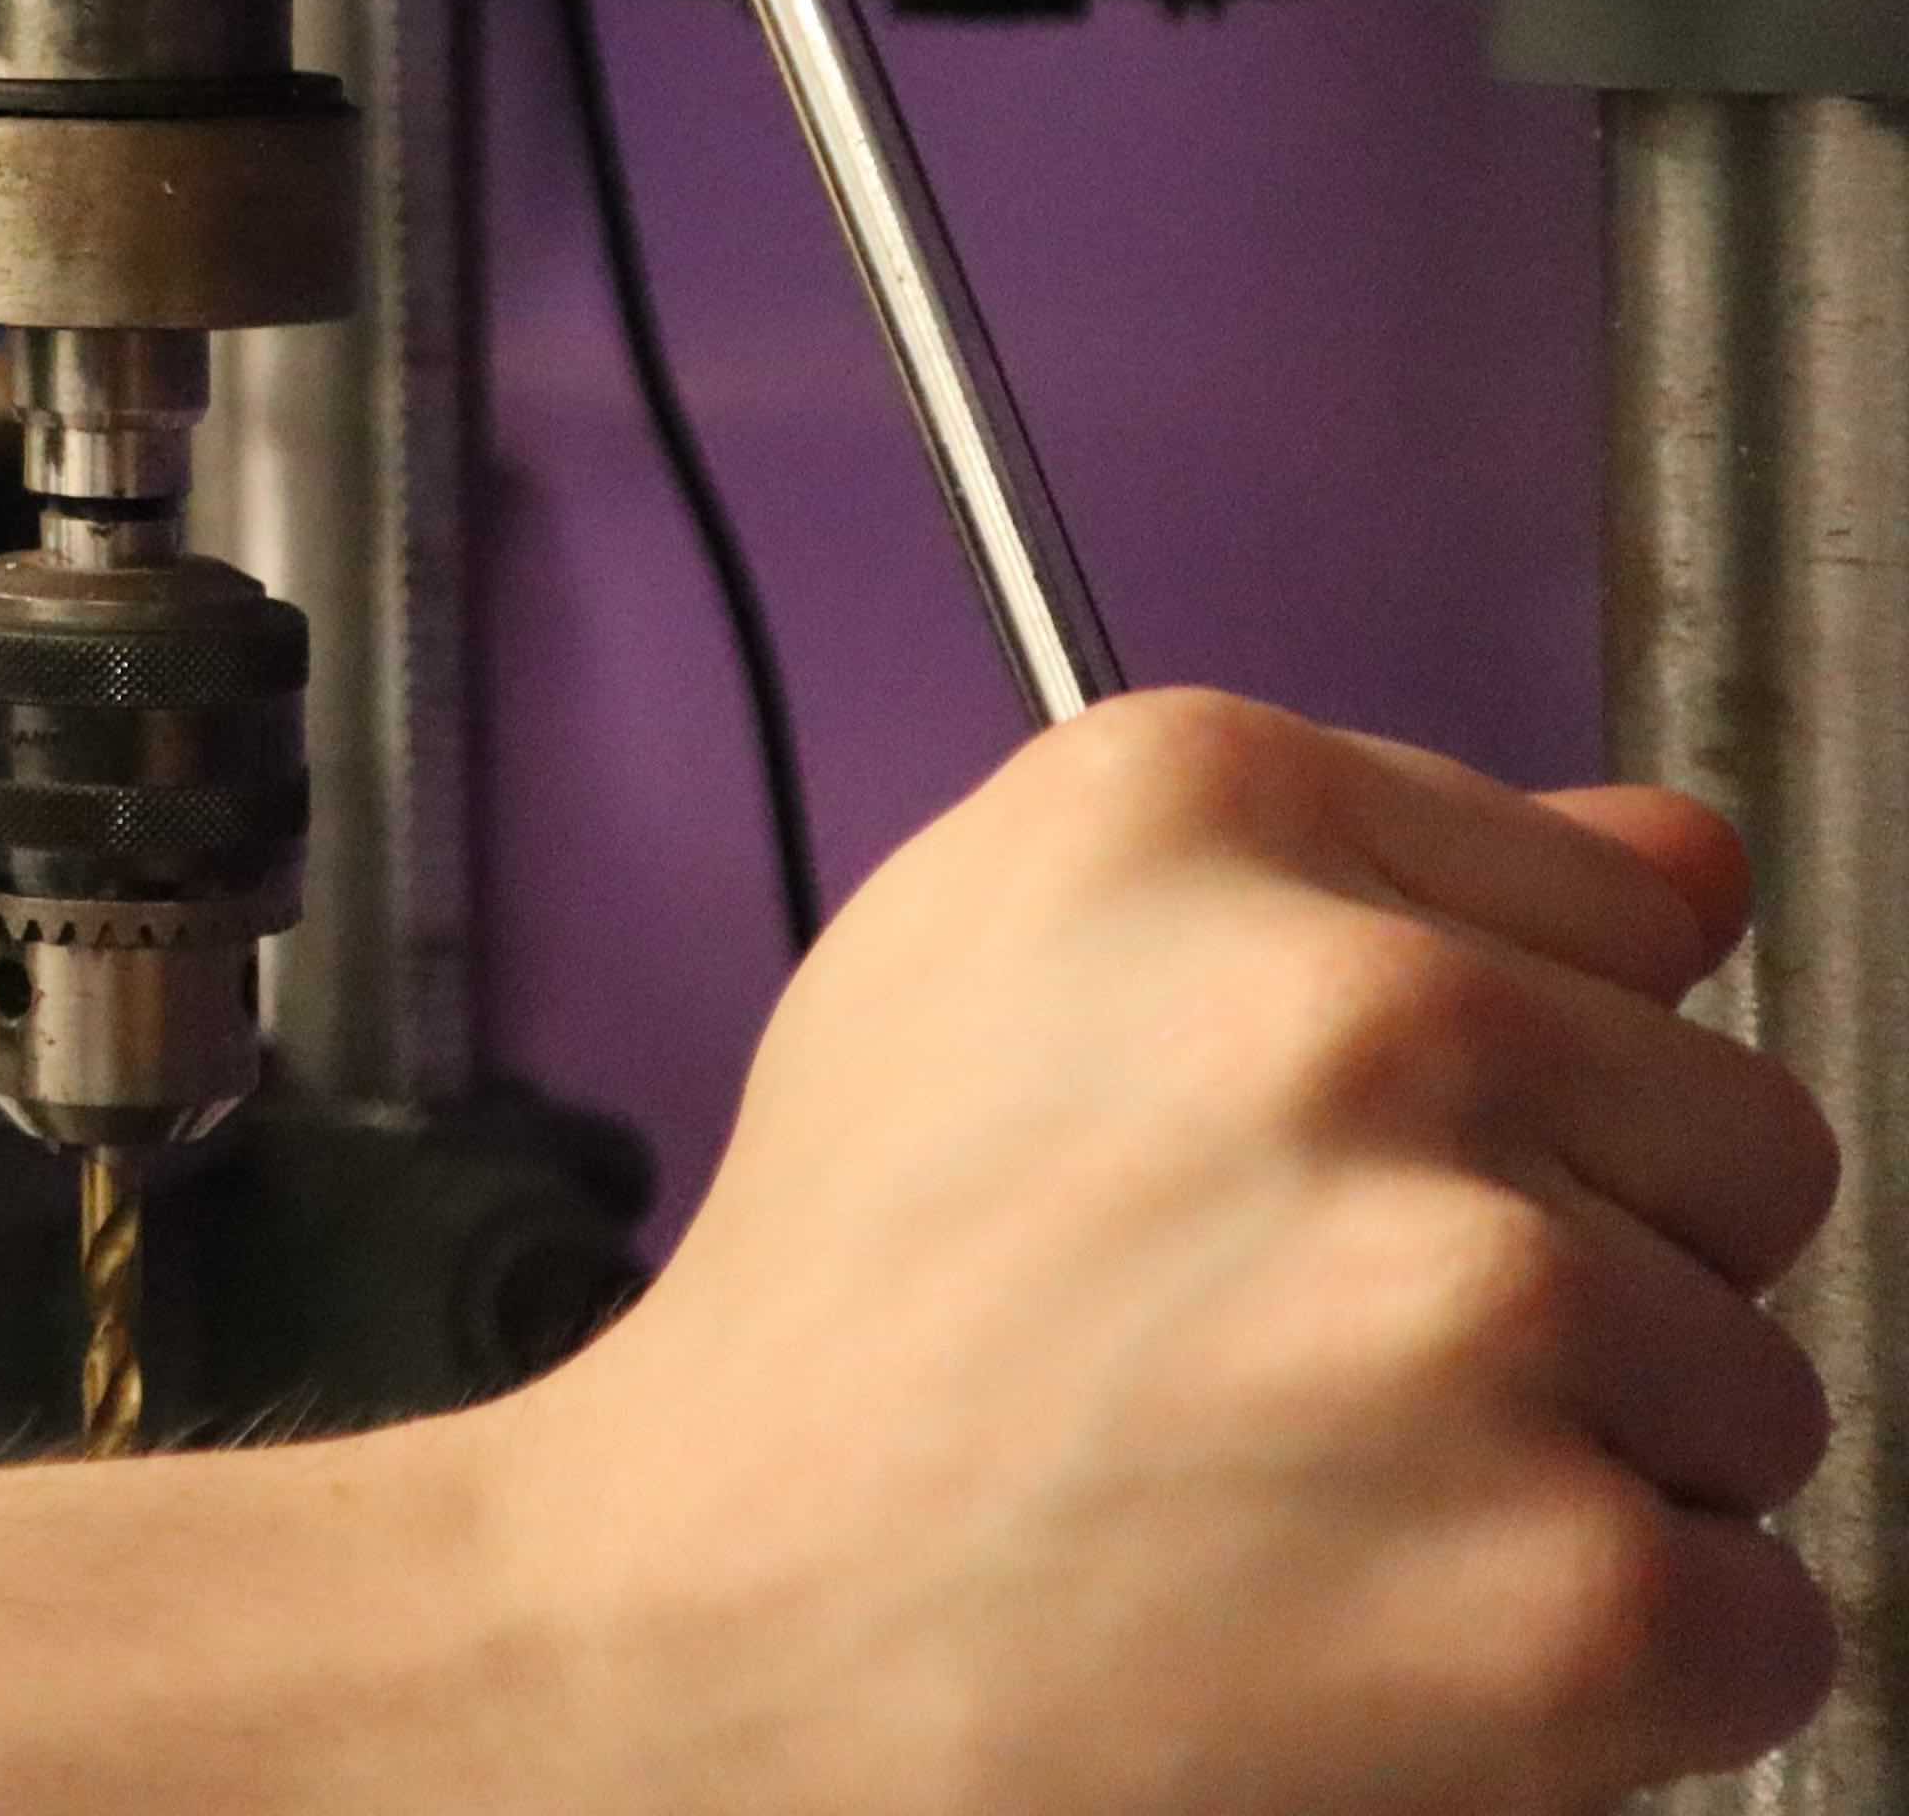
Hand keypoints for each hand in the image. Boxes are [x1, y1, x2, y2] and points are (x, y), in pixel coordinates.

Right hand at [466, 693, 1835, 1815]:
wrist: (720, 1630)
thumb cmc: (851, 1317)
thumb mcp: (996, 956)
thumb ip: (1356, 870)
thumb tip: (1684, 864)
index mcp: (1193, 814)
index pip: (1623, 906)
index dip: (1508, 1065)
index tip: (1354, 1155)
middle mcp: (1352, 1014)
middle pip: (1734, 1136)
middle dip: (1592, 1254)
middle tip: (1331, 1347)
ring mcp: (1476, 1297)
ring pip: (1757, 1385)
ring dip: (1595, 1465)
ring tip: (1331, 1494)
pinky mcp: (1574, 1582)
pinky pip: (1763, 1618)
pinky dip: (1619, 1669)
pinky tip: (1393, 1630)